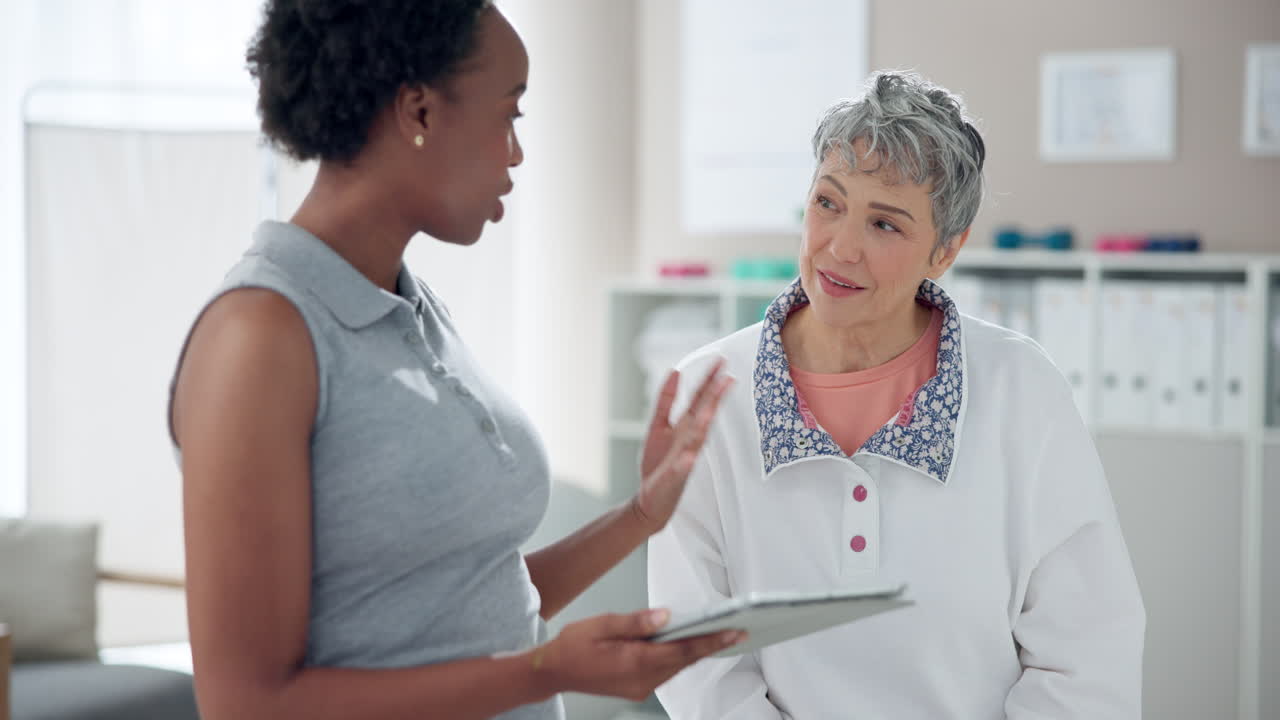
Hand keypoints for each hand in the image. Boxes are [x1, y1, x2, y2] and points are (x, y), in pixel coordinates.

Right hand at [534, 608, 745, 701]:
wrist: (552, 672)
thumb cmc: (572, 646)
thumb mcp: (602, 624)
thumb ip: (636, 621)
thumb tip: (666, 616)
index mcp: (634, 662)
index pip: (682, 650)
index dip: (711, 641)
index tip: (734, 632)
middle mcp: (641, 680)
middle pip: (685, 661)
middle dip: (712, 645)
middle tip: (738, 630)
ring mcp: (639, 687)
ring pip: (677, 668)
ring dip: (698, 652)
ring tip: (721, 634)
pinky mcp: (636, 688)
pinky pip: (666, 672)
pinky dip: (680, 658)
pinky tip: (689, 645)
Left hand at [633, 359, 732, 532]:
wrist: (649, 498)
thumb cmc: (658, 463)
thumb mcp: (658, 424)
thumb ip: (666, 400)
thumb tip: (674, 371)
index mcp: (685, 426)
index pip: (700, 399)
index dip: (709, 380)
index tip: (720, 361)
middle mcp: (689, 440)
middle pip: (704, 415)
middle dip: (714, 398)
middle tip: (727, 379)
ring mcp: (684, 459)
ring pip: (697, 440)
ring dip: (704, 426)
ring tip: (710, 411)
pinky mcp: (674, 478)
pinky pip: (681, 470)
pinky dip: (685, 463)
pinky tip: (689, 457)